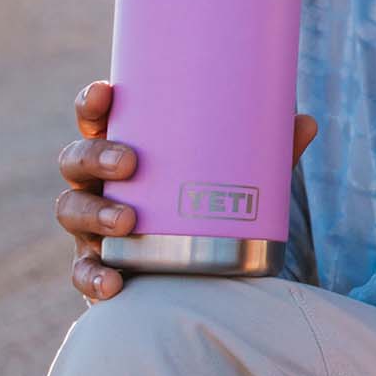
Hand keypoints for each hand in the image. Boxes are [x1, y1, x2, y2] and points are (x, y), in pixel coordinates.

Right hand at [55, 80, 318, 303]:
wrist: (198, 279)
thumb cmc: (208, 210)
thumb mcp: (236, 179)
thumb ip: (265, 155)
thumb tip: (304, 122)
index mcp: (125, 150)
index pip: (96, 119)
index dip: (91, 103)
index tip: (106, 91)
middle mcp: (99, 184)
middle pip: (75, 161)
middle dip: (96, 156)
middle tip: (130, 163)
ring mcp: (92, 227)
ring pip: (70, 211)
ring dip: (94, 213)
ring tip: (127, 222)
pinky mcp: (99, 269)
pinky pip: (82, 273)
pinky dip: (94, 278)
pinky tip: (114, 284)